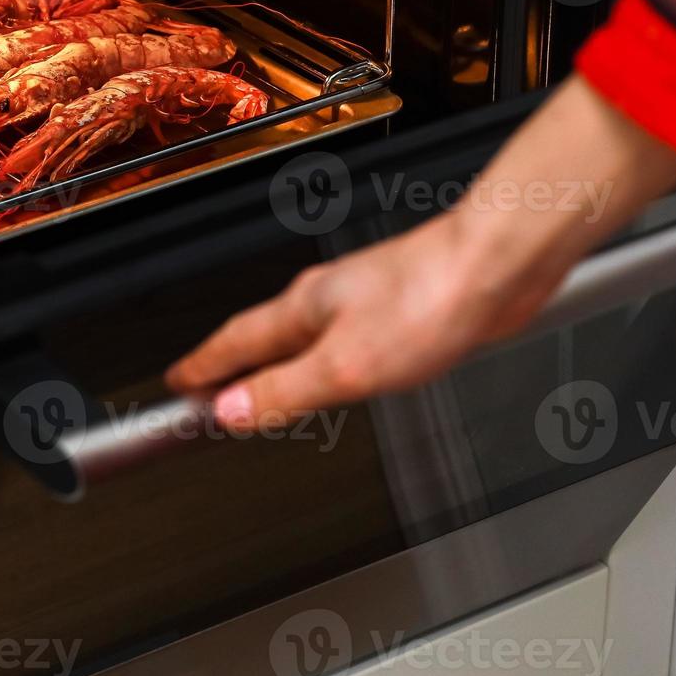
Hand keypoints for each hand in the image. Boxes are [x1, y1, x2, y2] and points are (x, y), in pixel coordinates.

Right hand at [164, 210, 558, 426]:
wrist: (497, 263)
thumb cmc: (429, 299)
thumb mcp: (344, 368)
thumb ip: (283, 391)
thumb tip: (230, 411)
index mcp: (303, 309)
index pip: (234, 342)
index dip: (202, 368)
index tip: (177, 384)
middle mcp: (327, 298)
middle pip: (264, 335)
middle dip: (232, 363)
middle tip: (209, 388)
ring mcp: (364, 299)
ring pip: (304, 336)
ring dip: (278, 361)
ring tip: (264, 385)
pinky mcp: (401, 307)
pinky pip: (343, 339)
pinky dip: (324, 360)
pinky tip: (342, 368)